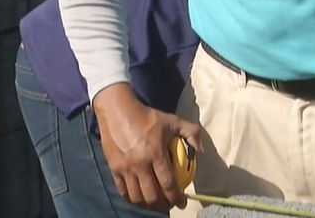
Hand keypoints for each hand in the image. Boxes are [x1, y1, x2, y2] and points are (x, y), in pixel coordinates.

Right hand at [93, 83, 202, 212]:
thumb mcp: (173, 120)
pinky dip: (131, 198)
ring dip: (148, 204)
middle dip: (163, 204)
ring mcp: (125, 168)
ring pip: (136, 197)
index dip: (176, 197)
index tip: (182, 203)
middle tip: (169, 204)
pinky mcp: (113, 168)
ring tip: (155, 202)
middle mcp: (139, 164)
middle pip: (152, 195)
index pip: (168, 183)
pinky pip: (122, 191)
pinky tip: (138, 197)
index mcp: (155, 153)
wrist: (117, 110)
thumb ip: (191, 132)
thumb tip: (201, 151)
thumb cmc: (148, 116)